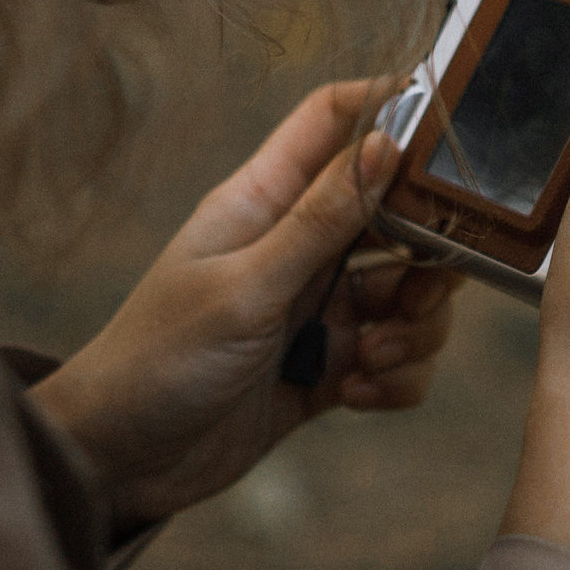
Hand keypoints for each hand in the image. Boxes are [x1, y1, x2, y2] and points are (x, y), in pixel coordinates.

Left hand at [29, 82, 459, 522]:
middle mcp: (296, 247)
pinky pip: (394, 360)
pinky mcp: (326, 368)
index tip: (449, 124)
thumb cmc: (157, 360)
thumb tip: (387, 144)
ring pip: (407, 295)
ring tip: (370, 359)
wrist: (121, 463)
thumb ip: (321, 221)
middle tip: (421, 293)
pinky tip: (356, 394)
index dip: (389, 106)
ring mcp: (315, 308)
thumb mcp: (245, 287)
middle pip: (398, 216)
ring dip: (412, 330)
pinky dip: (395, 378)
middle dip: (428, 255)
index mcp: (263, 203)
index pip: (333, 121)